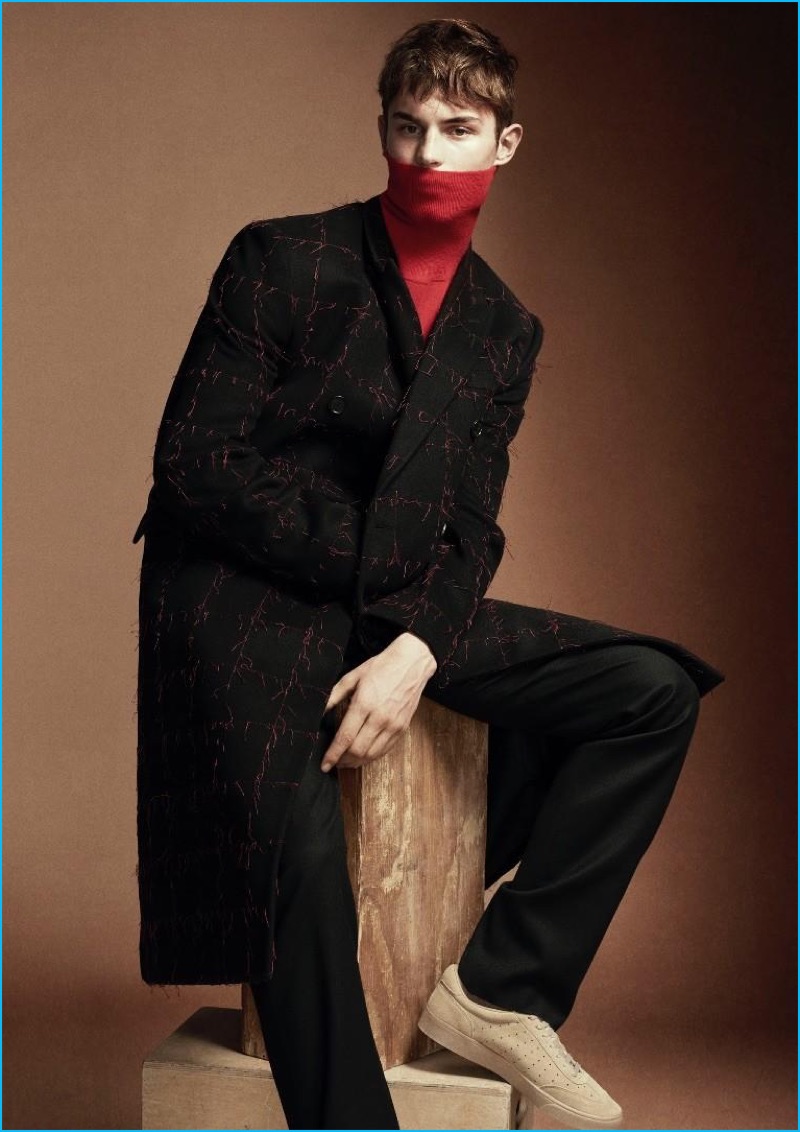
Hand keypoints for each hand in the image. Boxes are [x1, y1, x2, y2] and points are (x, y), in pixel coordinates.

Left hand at [321, 633, 437, 771]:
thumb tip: (319, 712)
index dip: (333, 754)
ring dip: (357, 762)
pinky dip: (372, 756)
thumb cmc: (382, 666)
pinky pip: (385, 749)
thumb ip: (334, 696)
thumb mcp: (353, 676)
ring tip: (346, 762)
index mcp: (365, 703)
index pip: (345, 737)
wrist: (412, 662)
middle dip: (343, 760)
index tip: (324, 764)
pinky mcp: (403, 728)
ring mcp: (394, 724)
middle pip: (358, 750)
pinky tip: (363, 756)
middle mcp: (380, 717)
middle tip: (334, 762)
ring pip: (372, 754)